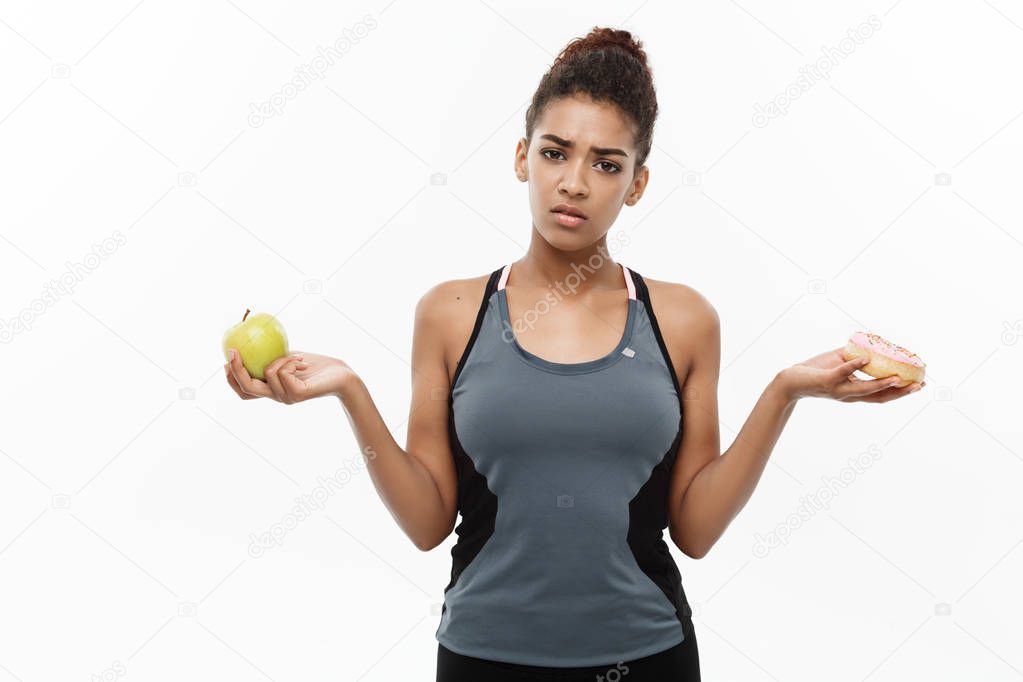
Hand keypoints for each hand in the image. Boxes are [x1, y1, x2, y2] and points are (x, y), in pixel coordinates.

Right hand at [224, 349, 353, 403]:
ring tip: (297, 357)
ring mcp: (286, 398)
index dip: (231, 379)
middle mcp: (277, 397)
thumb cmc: (316, 366)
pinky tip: (301, 362)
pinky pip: (283, 372)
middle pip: (247, 388)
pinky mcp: (297, 394)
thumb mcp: (289, 357)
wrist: (342, 376)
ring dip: (280, 358)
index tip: (225, 360)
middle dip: (236, 369)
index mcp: (272, 390)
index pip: (245, 391)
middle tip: (233, 351)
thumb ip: (272, 355)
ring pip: (267, 373)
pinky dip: (290, 361)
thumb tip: (251, 338)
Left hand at [778, 346, 924, 401]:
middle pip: (880, 398)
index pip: (883, 395)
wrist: (790, 381)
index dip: (902, 392)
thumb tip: (873, 344)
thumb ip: (856, 357)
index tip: (920, 384)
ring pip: (864, 389)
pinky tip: (865, 358)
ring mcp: (839, 390)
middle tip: (918, 385)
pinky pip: (842, 373)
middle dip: (900, 393)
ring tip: (898, 378)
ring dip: (882, 384)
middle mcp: (850, 395)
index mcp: (855, 392)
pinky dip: (853, 365)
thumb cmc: (815, 371)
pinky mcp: (827, 382)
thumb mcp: (840, 364)